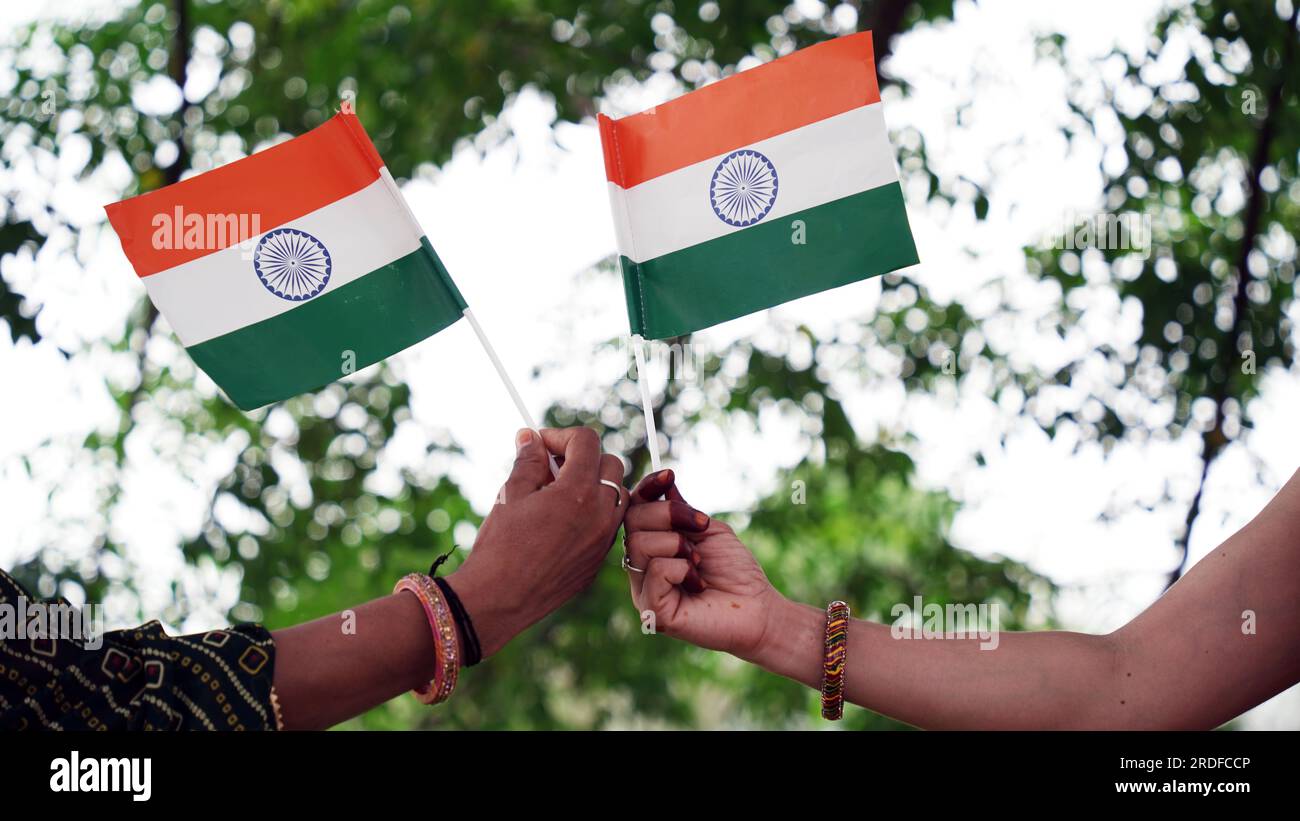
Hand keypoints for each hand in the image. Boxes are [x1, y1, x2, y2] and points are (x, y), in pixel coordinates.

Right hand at [447, 427, 627, 657]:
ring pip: (616, 496)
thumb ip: (528, 461)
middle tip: (551, 465)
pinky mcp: (598, 561)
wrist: (499, 600)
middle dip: (583, 457)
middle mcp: (599, 514)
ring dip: (594, 485)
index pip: (588, 442)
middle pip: (610, 465)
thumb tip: (531, 438)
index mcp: (577, 492)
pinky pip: (608, 526)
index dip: (562, 435)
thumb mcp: (510, 494)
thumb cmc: (500, 546)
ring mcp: (603, 540)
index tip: (541, 443)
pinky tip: (562, 521)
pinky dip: (593, 513)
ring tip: (558, 493)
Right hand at [624, 470, 780, 658]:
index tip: (670, 475)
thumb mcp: (707, 530)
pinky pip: (655, 571)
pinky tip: (698, 583)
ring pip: (640, 544)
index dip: (646, 489)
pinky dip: (681, 569)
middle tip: (700, 526)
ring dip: (679, 546)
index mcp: (651, 548)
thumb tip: (663, 481)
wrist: (759, 607)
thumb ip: (680, 509)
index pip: (633, 510)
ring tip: (699, 563)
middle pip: (632, 521)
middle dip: (668, 514)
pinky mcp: (653, 612)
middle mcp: (641, 568)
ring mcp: (644, 591)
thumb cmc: (735, 571)